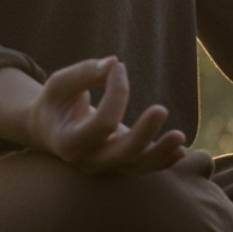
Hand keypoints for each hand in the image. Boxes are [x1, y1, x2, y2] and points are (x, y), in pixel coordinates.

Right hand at [28, 57, 187, 173]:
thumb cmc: (55, 102)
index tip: (118, 67)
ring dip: (161, 153)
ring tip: (180, 137)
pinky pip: (144, 167)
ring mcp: (106, 166)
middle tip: (161, 109)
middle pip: (122, 154)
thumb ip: (84, 73)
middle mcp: (88, 160)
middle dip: (144, 134)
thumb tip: (113, 64)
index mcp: (68, 142)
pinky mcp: (120, 163)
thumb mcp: (59, 84)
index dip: (117, 93)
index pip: (103, 123)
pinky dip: (165, 160)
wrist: (49, 129)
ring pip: (138, 166)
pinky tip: (183, 151)